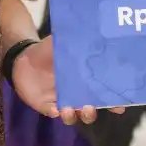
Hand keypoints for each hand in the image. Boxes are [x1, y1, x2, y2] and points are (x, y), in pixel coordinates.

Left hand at [8, 35, 123, 124]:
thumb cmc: (50, 51)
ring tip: (70, 109)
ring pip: (72, 116)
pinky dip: (55, 113)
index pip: (103, 96)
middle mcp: (76, 95)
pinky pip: (52, 113)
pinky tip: (56, 109)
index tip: (120, 106)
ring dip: (73, 116)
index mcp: (85, 82)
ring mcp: (62, 102)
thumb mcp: (64, 43)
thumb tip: (94, 29)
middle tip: (90, 107)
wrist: (26, 57)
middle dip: (91, 113)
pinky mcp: (46, 105)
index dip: (113, 103)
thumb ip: (77, 40)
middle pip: (89, 111)